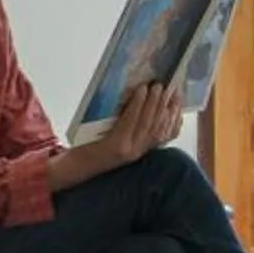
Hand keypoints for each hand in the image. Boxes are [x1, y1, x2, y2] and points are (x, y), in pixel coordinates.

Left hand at [53, 83, 183, 189]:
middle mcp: (138, 152)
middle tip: (171, 87)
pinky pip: (130, 122)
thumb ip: (130, 125)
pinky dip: (138, 105)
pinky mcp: (116, 147)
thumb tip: (144, 97)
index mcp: (141, 151)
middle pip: (159, 126)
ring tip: (158, 86)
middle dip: (168, 105)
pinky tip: (141, 91)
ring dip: (155, 102)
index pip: (167, 135)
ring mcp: (128, 150)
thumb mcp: (117, 137)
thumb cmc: (92, 147)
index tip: (179, 99)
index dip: (176, 116)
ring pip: (148, 123)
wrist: (74, 166)